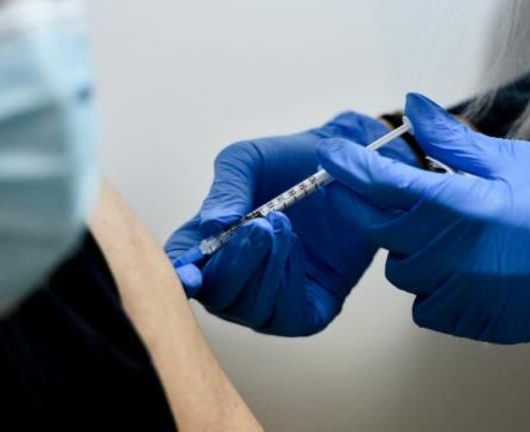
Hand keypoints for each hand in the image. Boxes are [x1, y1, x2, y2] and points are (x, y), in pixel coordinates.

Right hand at [165, 112, 415, 335]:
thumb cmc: (288, 163)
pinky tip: (297, 249)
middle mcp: (232, 279)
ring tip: (285, 226)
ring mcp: (267, 298)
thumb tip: (212, 226)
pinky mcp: (306, 310)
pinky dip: (290, 287)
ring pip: (251, 310)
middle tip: (261, 224)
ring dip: (267, 270)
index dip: (181, 279)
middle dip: (237, 263)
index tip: (192, 275)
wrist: (348, 168)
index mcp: (205, 245)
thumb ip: (226, 189)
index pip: (182, 273)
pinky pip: (288, 317)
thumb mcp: (249, 161)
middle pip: (217, 296)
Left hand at [316, 93, 529, 343]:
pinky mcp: (465, 320)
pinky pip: (423, 305)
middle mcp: (445, 251)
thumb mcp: (511, 162)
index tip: (330, 154)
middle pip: (378, 229)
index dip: (348, 165)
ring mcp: (454, 290)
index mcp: (455, 205)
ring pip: (399, 270)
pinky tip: (464, 272)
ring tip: (455, 239)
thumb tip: (414, 107)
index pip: (379, 181)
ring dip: (412, 252)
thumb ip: (452, 141)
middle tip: (406, 199)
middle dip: (380, 210)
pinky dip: (433, 288)